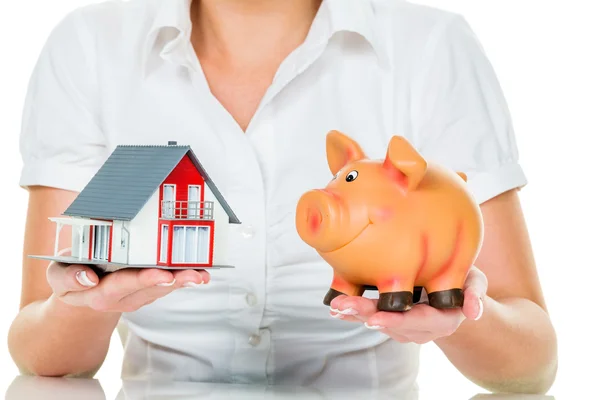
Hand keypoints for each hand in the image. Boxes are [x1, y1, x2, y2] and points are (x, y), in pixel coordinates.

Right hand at [46, 262, 209, 312]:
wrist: (82, 289)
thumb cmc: (71, 274)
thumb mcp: (58, 275)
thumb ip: (67, 276)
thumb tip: (87, 278)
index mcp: (97, 292)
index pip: (117, 286)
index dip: (141, 280)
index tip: (156, 274)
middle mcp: (120, 298)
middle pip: (145, 289)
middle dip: (167, 281)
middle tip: (187, 275)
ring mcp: (136, 296)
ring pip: (161, 289)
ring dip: (182, 281)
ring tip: (200, 275)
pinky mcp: (148, 291)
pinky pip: (168, 284)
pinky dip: (184, 278)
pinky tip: (201, 273)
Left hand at [329, 266, 487, 343]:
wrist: (454, 291)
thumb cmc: (463, 280)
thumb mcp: (475, 282)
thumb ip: (475, 293)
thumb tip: (474, 312)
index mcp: (442, 320)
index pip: (418, 322)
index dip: (397, 320)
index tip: (377, 319)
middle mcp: (421, 329)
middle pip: (392, 324)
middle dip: (366, 315)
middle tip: (342, 308)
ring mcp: (404, 327)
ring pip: (378, 322)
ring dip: (355, 315)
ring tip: (335, 306)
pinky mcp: (391, 320)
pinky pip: (371, 318)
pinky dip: (353, 314)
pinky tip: (335, 308)